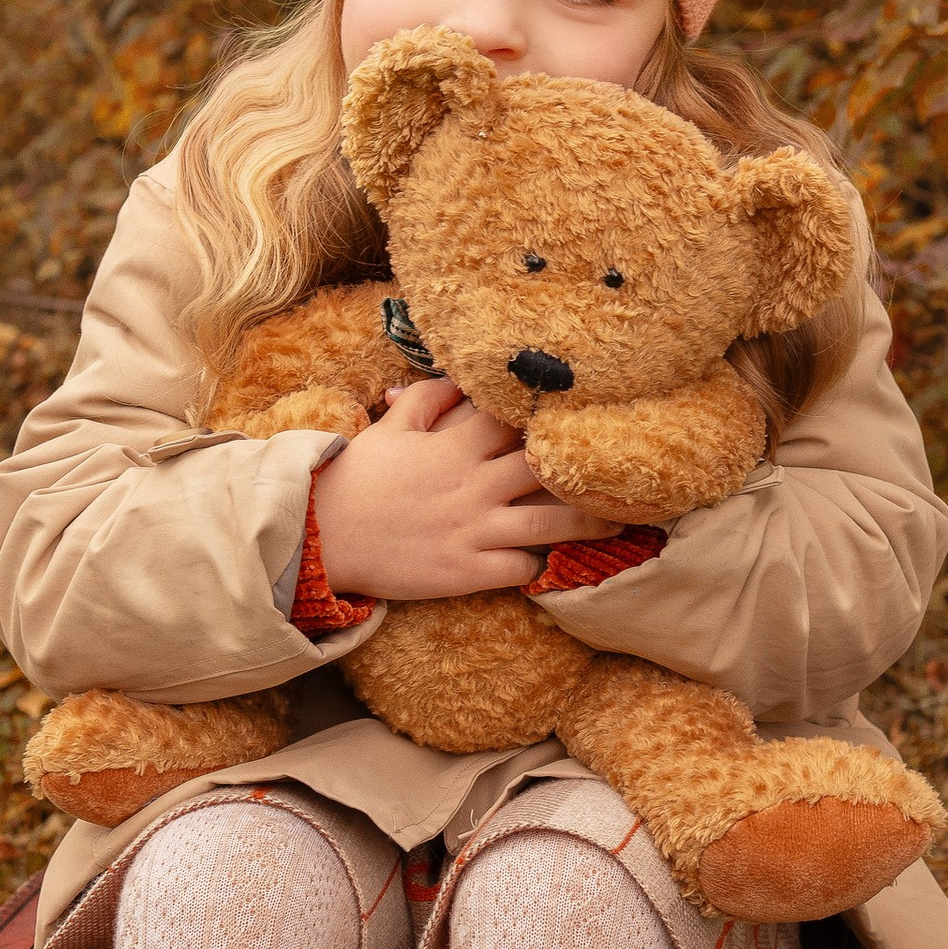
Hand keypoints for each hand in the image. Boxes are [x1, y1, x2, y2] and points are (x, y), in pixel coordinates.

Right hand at [307, 378, 621, 602]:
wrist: (319, 537)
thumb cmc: (356, 479)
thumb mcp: (390, 427)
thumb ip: (430, 398)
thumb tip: (462, 376)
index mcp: (456, 445)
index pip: (518, 420)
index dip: (553, 416)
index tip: (586, 413)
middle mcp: (473, 484)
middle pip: (549, 469)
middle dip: (589, 469)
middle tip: (628, 468)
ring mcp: (473, 530)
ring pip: (550, 522)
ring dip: (590, 522)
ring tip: (620, 521)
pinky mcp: (466, 572)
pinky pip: (520, 567)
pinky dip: (538, 564)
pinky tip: (550, 560)